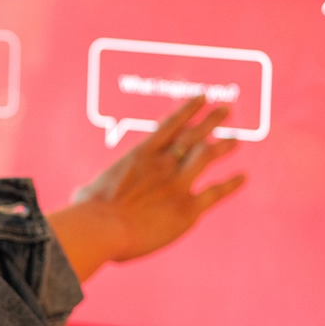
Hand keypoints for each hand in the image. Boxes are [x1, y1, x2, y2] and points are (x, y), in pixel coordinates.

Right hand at [45, 97, 245, 280]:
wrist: (102, 228)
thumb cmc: (88, 211)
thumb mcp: (88, 191)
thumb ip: (94, 188)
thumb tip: (83, 194)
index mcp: (140, 154)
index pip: (170, 125)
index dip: (188, 109)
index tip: (202, 97)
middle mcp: (163, 163)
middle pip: (194, 135)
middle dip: (211, 120)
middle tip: (226, 110)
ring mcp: (178, 183)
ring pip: (208, 157)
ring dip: (224, 146)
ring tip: (236, 139)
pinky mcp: (188, 208)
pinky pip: (215, 192)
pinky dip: (231, 183)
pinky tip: (242, 177)